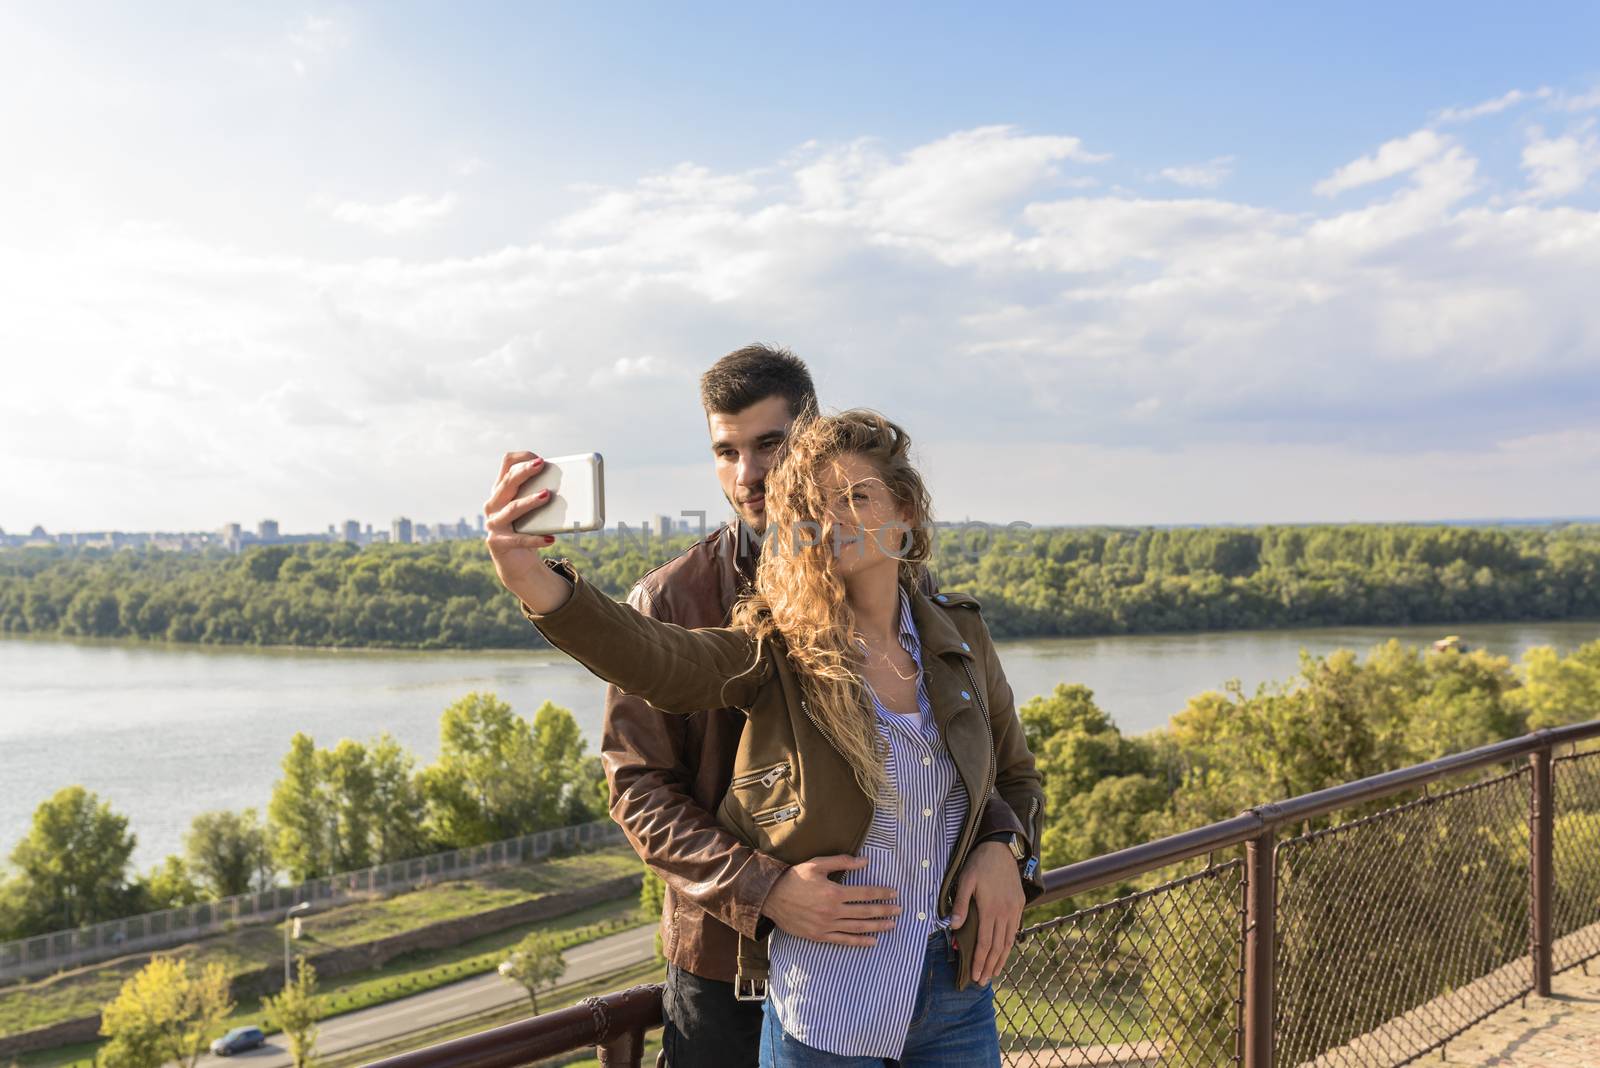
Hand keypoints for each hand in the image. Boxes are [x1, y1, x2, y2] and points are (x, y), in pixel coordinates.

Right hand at [483, 451, 571, 611]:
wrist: (515, 562)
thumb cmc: (527, 529)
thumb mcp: (532, 509)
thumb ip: (541, 494)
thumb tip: (571, 484)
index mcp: (501, 490)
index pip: (507, 464)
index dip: (522, 459)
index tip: (540, 459)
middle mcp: (493, 504)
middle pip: (507, 482)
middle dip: (524, 472)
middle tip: (541, 465)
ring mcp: (493, 524)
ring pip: (511, 509)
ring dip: (530, 501)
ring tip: (547, 495)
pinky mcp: (498, 544)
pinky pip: (518, 540)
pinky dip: (535, 539)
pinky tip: (550, 539)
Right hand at [761, 855, 900, 946]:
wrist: (771, 897)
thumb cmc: (795, 878)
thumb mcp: (817, 864)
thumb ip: (842, 862)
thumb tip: (865, 861)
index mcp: (834, 892)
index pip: (865, 893)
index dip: (882, 893)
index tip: (894, 893)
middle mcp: (832, 911)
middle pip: (865, 912)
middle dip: (884, 911)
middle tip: (899, 910)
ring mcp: (826, 926)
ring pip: (857, 927)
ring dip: (877, 927)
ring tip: (891, 926)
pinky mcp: (819, 936)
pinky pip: (843, 940)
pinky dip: (859, 942)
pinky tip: (872, 941)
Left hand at [950, 841, 1024, 984]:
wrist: (1001, 848)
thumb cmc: (979, 864)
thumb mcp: (965, 881)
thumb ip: (960, 905)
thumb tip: (953, 927)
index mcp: (990, 909)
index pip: (984, 943)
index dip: (979, 961)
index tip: (975, 976)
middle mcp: (1005, 913)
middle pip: (997, 946)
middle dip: (989, 966)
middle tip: (982, 981)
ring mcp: (1014, 909)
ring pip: (1008, 941)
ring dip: (1001, 959)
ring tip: (994, 973)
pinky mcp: (1019, 905)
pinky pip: (1015, 930)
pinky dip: (1009, 945)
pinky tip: (1004, 952)